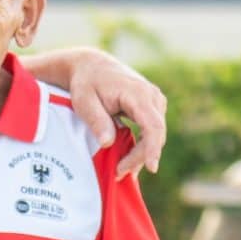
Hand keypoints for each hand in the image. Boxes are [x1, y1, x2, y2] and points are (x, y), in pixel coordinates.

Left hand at [67, 50, 166, 180]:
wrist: (92, 66)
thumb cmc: (87, 83)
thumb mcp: (84, 102)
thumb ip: (97, 121)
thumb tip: (108, 143)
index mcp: (137, 93)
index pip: (153, 126)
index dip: (152, 149)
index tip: (151, 168)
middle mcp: (152, 95)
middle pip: (156, 134)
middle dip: (140, 157)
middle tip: (118, 173)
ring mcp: (154, 100)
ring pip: (156, 134)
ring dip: (141, 154)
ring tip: (121, 169)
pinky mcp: (152, 106)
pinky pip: (152, 131)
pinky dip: (142, 146)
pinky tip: (128, 158)